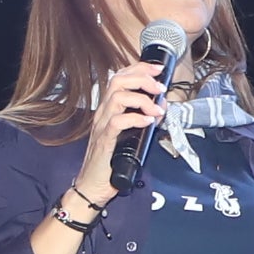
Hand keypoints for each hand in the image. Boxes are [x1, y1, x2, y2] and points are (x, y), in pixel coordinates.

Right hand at [82, 58, 169, 195]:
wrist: (92, 185)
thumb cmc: (111, 161)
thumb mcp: (128, 134)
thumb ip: (140, 119)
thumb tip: (160, 107)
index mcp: (108, 109)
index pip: (119, 78)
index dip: (139, 69)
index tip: (158, 69)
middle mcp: (102, 113)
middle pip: (117, 81)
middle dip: (142, 79)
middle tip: (160, 88)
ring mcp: (101, 126)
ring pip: (117, 98)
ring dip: (142, 100)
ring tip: (157, 110)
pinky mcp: (103, 141)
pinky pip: (117, 122)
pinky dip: (135, 118)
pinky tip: (148, 122)